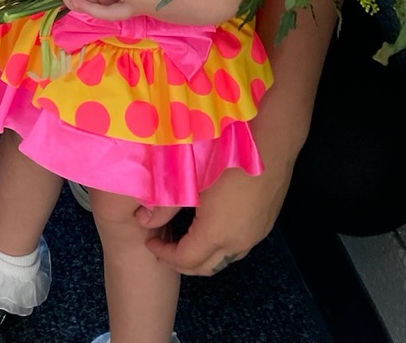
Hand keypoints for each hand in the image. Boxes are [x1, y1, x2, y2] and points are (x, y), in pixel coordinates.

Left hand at [139, 160, 290, 274]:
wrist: (270, 145)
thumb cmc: (227, 158)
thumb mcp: (192, 179)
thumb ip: (166, 204)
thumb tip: (143, 219)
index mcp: (216, 234)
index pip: (185, 260)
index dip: (165, 255)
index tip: (151, 242)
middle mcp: (237, 243)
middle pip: (205, 268)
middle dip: (181, 263)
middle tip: (163, 247)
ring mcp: (253, 237)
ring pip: (224, 261)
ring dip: (202, 258)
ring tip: (183, 240)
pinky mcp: (263, 227)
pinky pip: (238, 249)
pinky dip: (219, 249)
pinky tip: (210, 230)